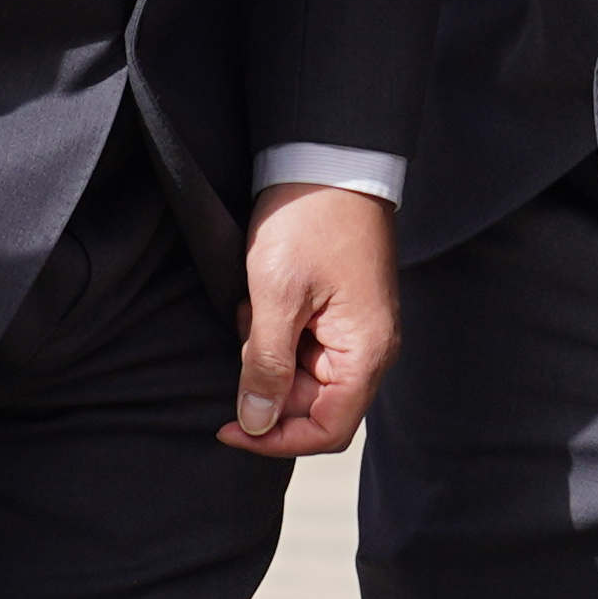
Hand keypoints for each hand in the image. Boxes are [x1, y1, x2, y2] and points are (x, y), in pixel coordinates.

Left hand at [232, 182, 397, 457]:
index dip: (276, 439)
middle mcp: (368, 350)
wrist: (326, 159)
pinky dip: (270, 334)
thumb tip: (255, 423)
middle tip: (241, 336)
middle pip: (312, 406)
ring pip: (300, 377)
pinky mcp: (336, 313)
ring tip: (251, 308)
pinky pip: (299, 347)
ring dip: (265, 355)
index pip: (327, 430)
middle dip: (266, 384)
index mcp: (365, 353)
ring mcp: (353, 331)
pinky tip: (258, 301)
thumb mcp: (275, 297)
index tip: (229, 428)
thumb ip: (265, 365)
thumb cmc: (307, 222)